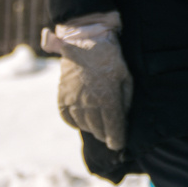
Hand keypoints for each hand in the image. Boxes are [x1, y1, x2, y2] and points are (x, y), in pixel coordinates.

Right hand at [42, 13, 132, 149]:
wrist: (85, 41)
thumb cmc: (111, 58)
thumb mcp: (126, 78)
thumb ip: (125, 100)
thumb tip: (123, 117)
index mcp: (107, 99)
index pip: (113, 128)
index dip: (116, 140)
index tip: (118, 145)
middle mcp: (89, 103)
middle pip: (98, 129)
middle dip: (106, 134)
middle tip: (111, 134)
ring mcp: (73, 101)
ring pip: (84, 125)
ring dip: (92, 128)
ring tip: (99, 126)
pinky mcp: (61, 96)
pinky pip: (67, 117)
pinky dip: (75, 122)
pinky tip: (83, 121)